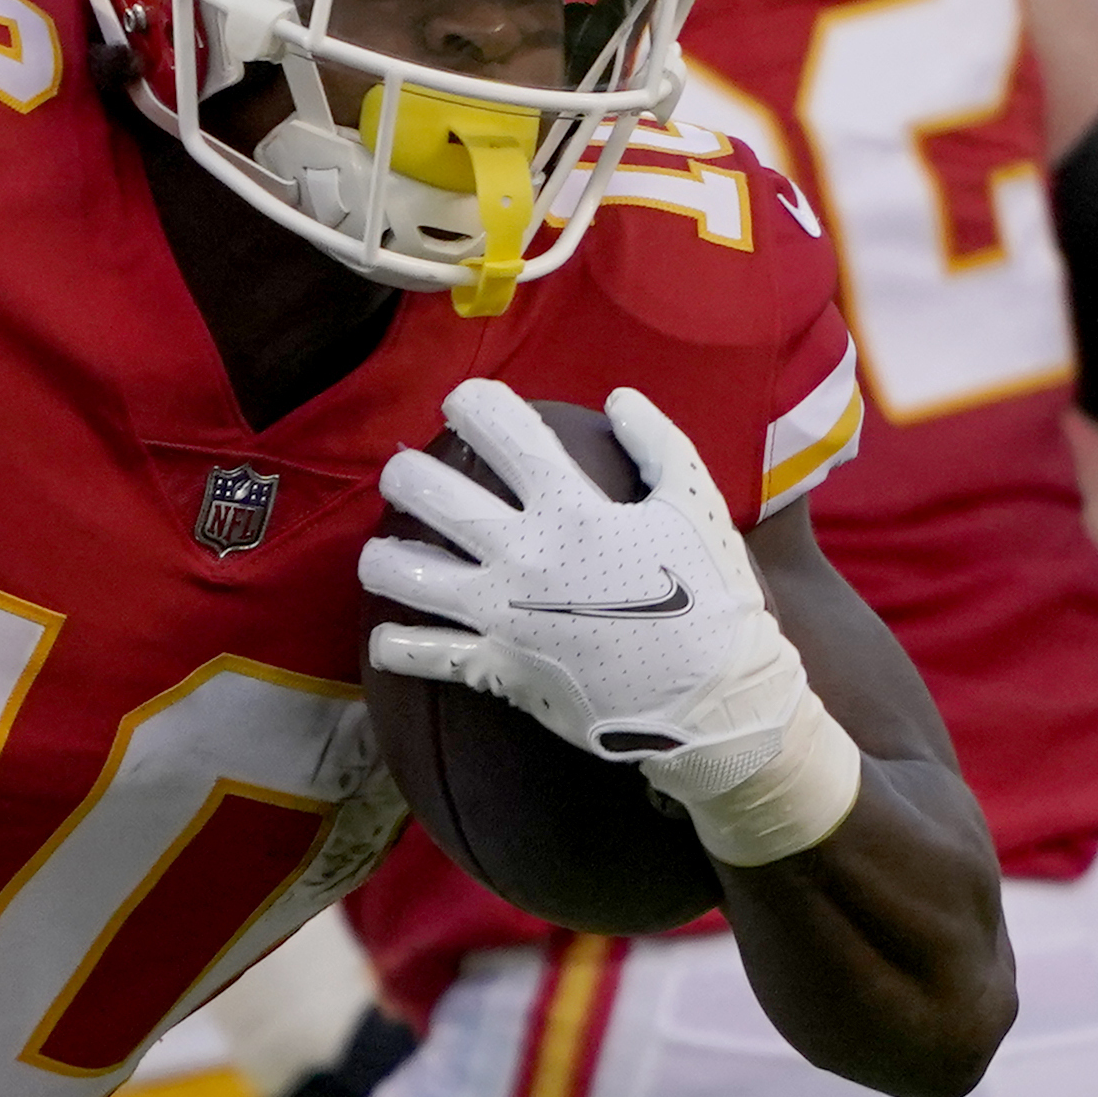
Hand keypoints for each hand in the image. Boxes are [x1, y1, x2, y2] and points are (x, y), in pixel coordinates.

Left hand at [361, 380, 811, 804]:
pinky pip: (420, 654)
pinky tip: (390, 633)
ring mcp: (500, 614)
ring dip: (382, 557)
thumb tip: (619, 397)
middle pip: (428, 496)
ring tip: (386, 552)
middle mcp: (522, 556)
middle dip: (403, 475)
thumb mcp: (697, 507)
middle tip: (405, 476)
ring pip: (402, 572)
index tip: (460, 403)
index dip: (471, 403)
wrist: (715, 699)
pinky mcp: (494, 667)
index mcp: (571, 511)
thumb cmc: (711, 599)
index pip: (503, 433)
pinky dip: (396, 644)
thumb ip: (659, 444)